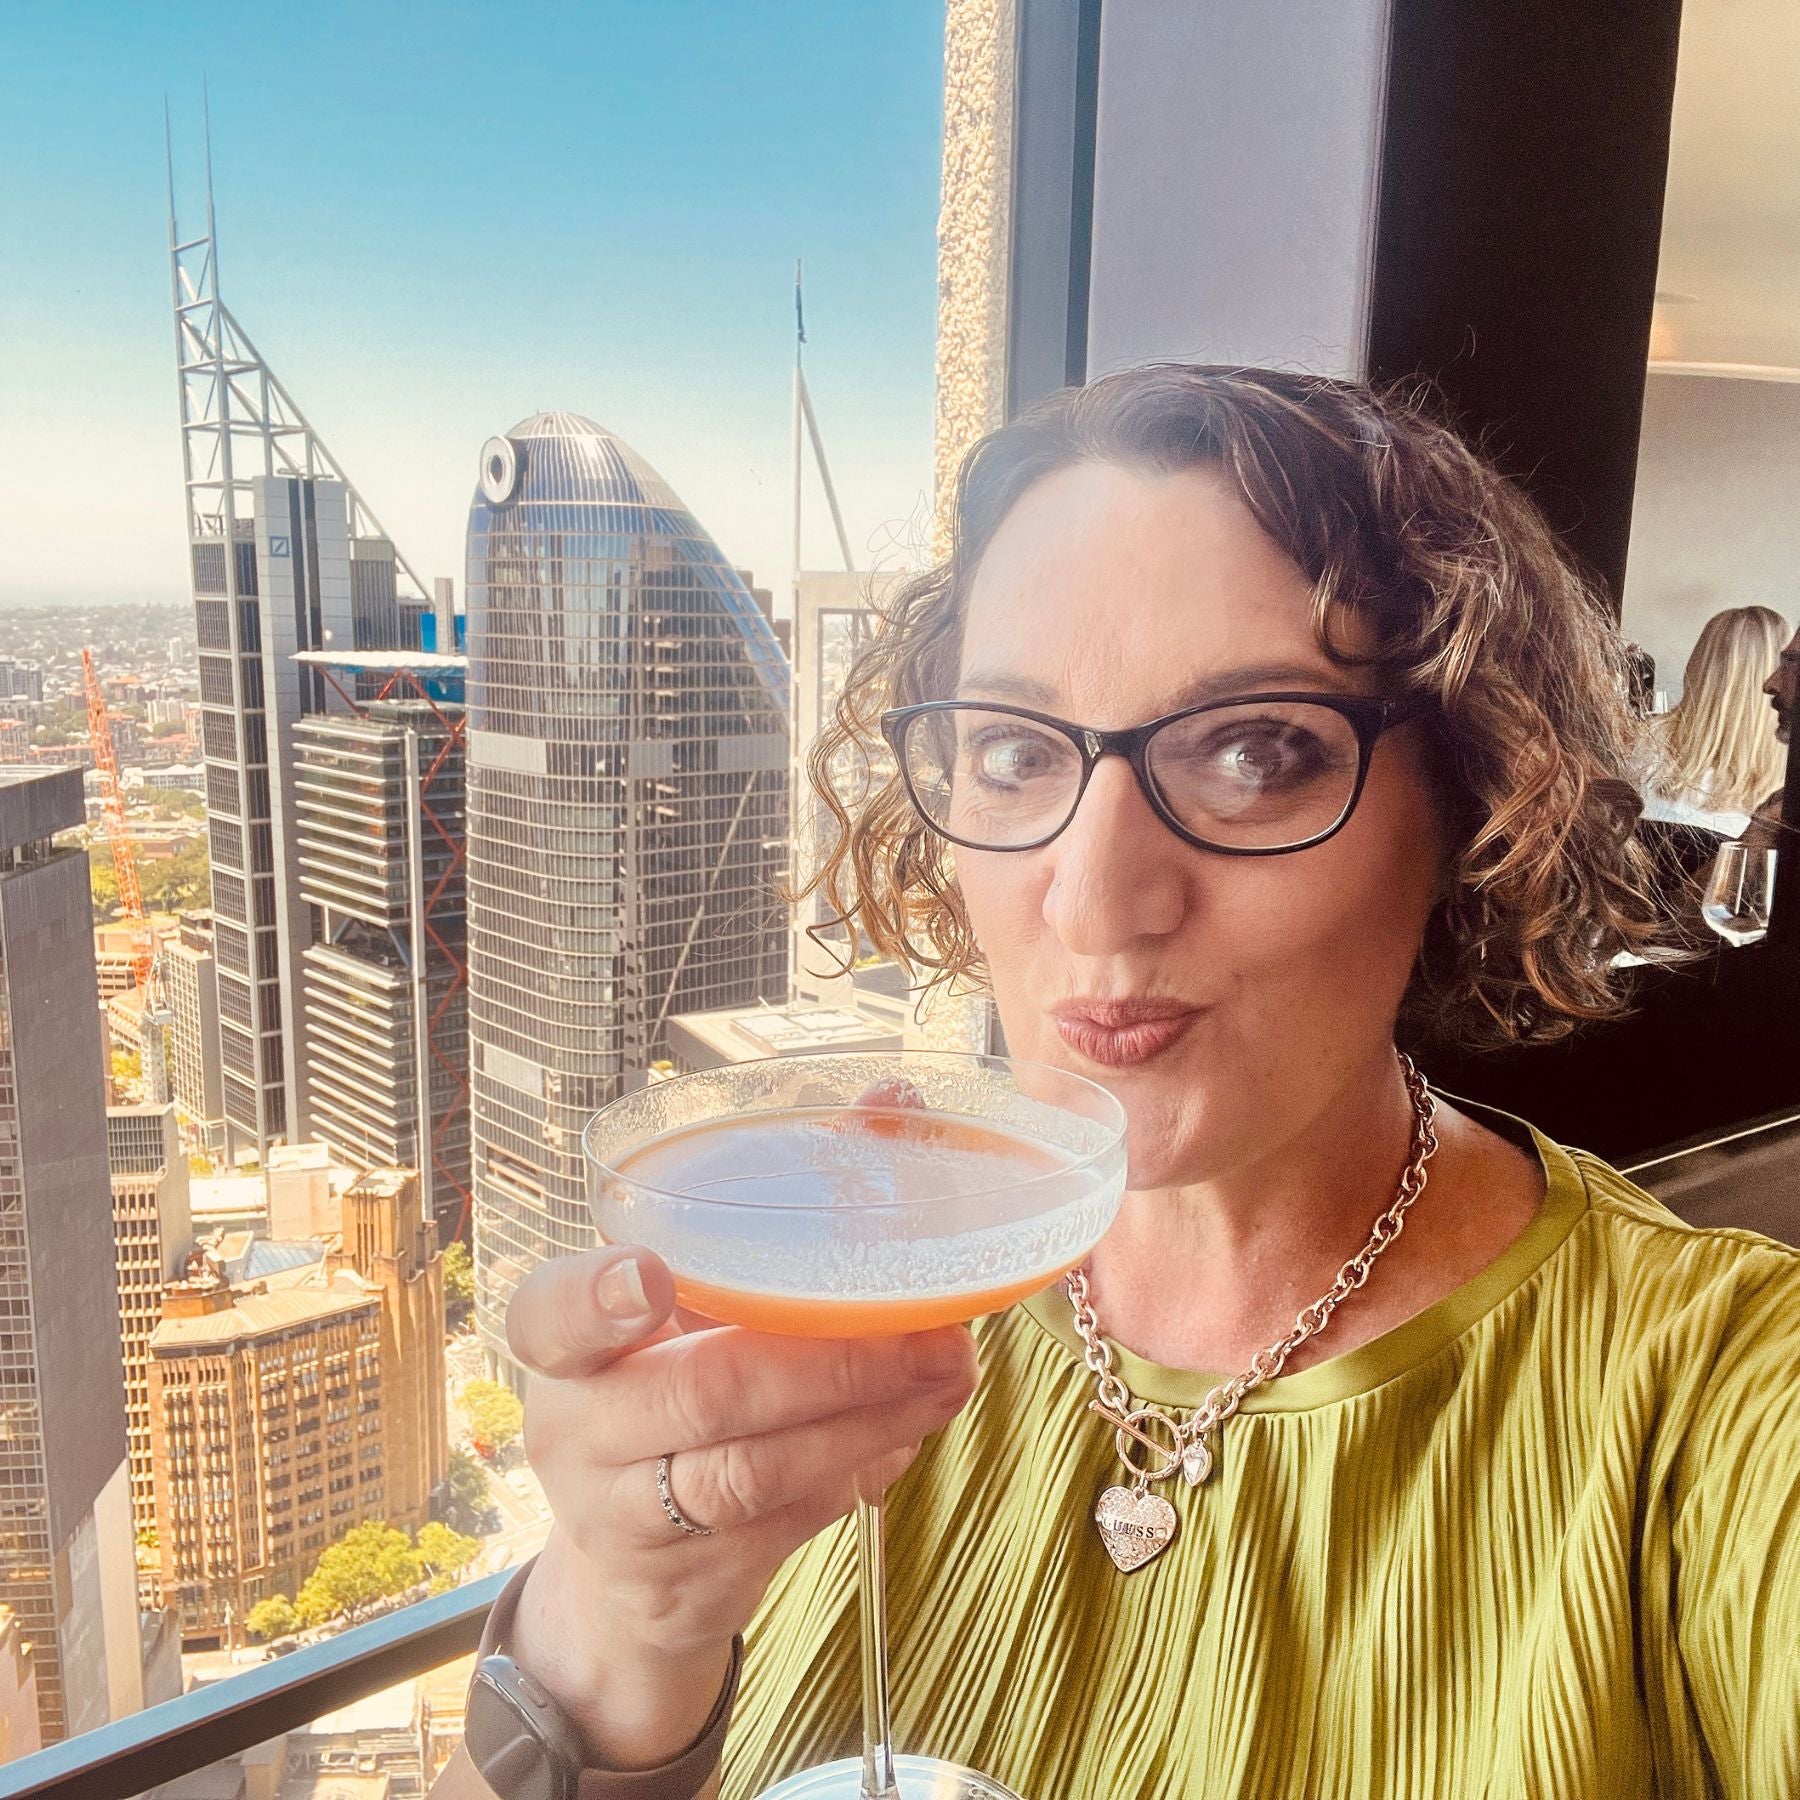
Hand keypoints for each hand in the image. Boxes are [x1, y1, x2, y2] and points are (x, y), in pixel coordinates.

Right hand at [498, 1245, 978, 1764]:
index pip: (551, 1317)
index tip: (651, 1276)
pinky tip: (910, 1426)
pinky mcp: (685, 1586)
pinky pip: (788, 1521)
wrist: (619, 1571)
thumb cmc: (655, 1405)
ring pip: (756, 1471)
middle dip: (833, 1364)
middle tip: (931, 1336)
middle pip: (705, 1395)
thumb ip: (717, 1292)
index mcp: (561, 1352)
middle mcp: (577, 1436)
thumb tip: (874, 1253)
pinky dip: (858, 1468)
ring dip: (870, 1422)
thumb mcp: (649, 1341)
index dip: (597, 1298)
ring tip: (947, 1378)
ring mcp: (625, 1523)